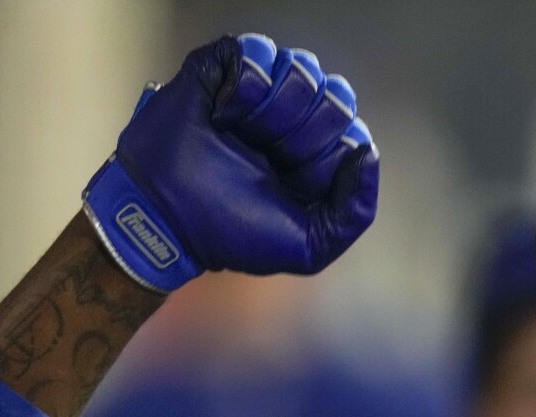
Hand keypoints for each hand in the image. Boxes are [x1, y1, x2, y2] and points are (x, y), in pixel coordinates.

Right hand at [83, 33, 378, 291]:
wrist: (168, 217)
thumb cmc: (234, 233)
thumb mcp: (310, 246)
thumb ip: (356, 212)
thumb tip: (367, 153)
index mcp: (319, 155)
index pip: (354, 134)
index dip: (326, 161)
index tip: (293, 184)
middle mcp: (297, 117)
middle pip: (336, 97)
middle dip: (303, 137)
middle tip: (266, 158)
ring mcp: (263, 89)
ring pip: (304, 69)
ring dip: (275, 113)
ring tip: (242, 136)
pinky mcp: (226, 67)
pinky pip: (260, 51)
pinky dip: (247, 88)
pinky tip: (225, 115)